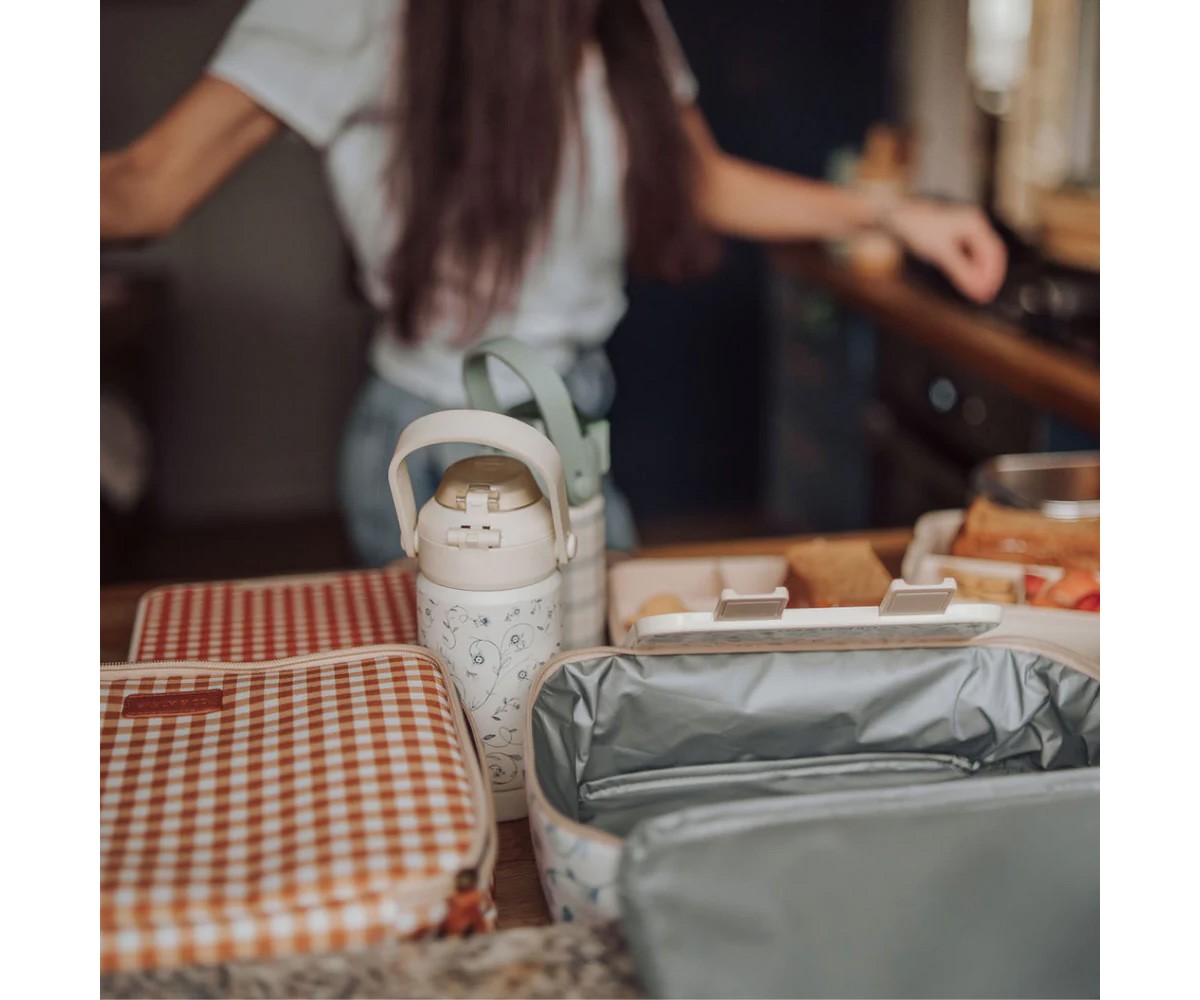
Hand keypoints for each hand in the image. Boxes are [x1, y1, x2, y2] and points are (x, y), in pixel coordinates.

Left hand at [883, 200, 1006, 302]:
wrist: (897, 217)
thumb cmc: (918, 229)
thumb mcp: (941, 253)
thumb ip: (961, 271)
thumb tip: (979, 289)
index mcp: (974, 223)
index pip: (994, 252)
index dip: (994, 274)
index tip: (987, 293)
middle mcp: (972, 222)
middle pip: (989, 253)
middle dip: (988, 275)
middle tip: (983, 296)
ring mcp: (964, 227)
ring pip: (979, 254)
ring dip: (979, 272)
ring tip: (975, 291)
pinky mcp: (953, 234)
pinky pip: (968, 253)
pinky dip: (969, 267)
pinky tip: (964, 278)